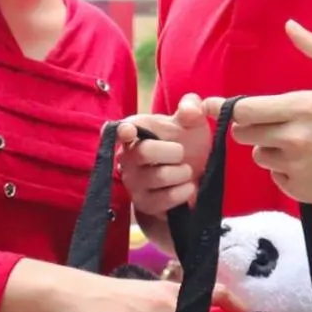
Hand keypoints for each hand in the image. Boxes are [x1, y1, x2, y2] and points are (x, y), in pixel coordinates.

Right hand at [117, 95, 212, 217]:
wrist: (193, 175)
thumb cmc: (186, 142)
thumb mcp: (192, 121)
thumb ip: (192, 107)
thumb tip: (190, 110)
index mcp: (135, 130)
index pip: (118, 130)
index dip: (122, 131)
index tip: (128, 130)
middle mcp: (127, 157)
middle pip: (144, 152)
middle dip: (173, 152)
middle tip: (182, 153)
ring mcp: (133, 182)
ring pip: (160, 176)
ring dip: (182, 173)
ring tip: (185, 170)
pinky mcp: (143, 204)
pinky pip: (165, 198)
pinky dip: (184, 191)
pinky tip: (187, 186)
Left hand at [206, 21, 311, 206]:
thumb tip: (290, 25)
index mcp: (303, 108)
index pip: (244, 111)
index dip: (232, 108)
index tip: (224, 106)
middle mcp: (295, 139)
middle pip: (243, 134)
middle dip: (253, 127)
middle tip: (275, 123)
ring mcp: (296, 167)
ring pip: (259, 156)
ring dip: (270, 149)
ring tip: (299, 143)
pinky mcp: (301, 189)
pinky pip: (275, 177)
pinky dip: (285, 171)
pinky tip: (309, 163)